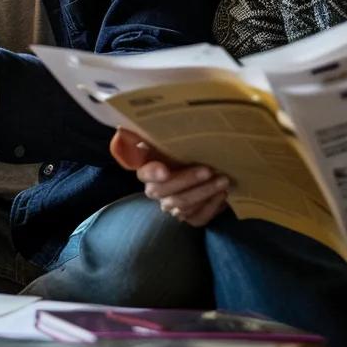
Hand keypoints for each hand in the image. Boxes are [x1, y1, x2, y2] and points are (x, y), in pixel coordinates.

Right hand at [110, 128, 229, 226]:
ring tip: (223, 180)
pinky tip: (222, 195)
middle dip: (188, 181)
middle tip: (209, 170)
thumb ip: (147, 134)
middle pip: (166, 192)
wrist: (202, 169)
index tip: (165, 170)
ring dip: (204, 193)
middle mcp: (157, 192)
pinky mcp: (189, 218)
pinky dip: (211, 207)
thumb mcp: (167, 140)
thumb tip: (123, 127)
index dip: (153, 173)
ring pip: (184, 206)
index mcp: (148, 171)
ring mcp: (172, 207)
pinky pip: (197, 219)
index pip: (144, 173)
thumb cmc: (182, 150)